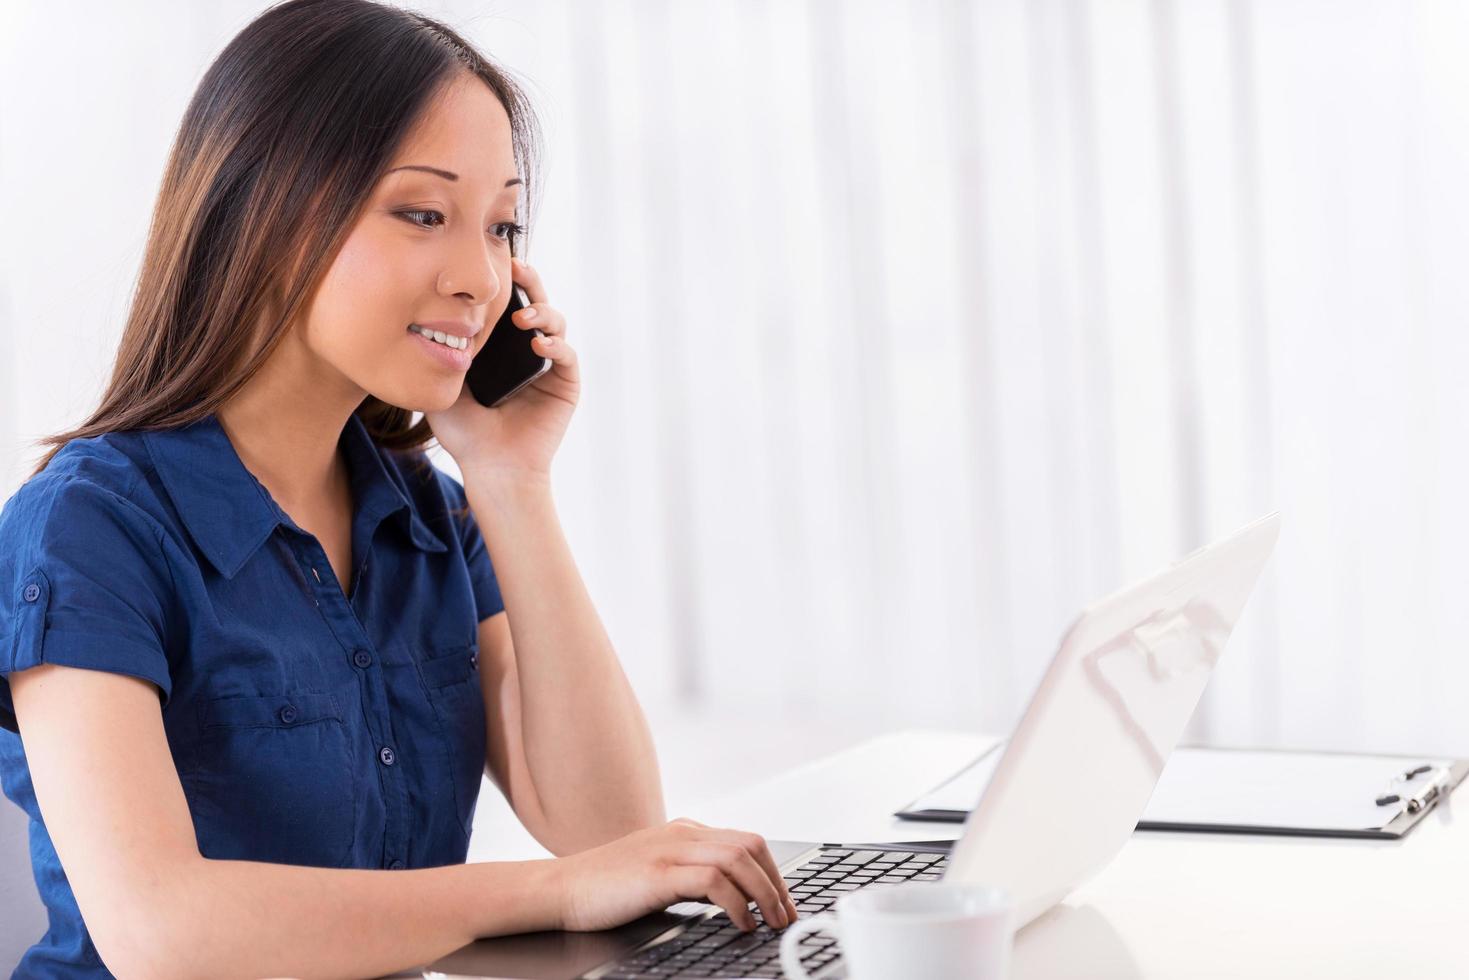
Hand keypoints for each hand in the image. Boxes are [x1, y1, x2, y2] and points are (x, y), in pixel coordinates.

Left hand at [423, 257, 578, 484]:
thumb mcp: (443, 383)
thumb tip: (425, 312)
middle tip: (516, 268)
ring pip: (556, 322)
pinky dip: (556, 343)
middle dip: (529, 282)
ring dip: (542, 312)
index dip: (503, 282)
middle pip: (535, 303)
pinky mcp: (566, 384)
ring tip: (522, 318)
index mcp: (500, 347)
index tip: (492, 262)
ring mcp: (549, 365)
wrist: (491, 468)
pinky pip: (567, 355)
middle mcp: (527, 350)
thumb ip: (439, 352)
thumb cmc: (465, 433)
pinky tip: (538, 343)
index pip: (506, 304)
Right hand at [550, 817, 800, 933]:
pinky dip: (736, 902)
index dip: (771, 872)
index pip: (744, 841)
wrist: (560, 889)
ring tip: (771, 921)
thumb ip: (688, 873)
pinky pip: (714, 880)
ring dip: (764, 893)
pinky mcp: (659, 873)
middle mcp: (682, 834)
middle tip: (786, 915)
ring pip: (739, 859)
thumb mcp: (656, 871)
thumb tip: (728, 896)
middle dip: (776, 883)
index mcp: (683, 831)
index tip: (782, 901)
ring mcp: (670, 850)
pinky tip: (740, 922)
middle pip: (750, 846)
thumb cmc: (604, 887)